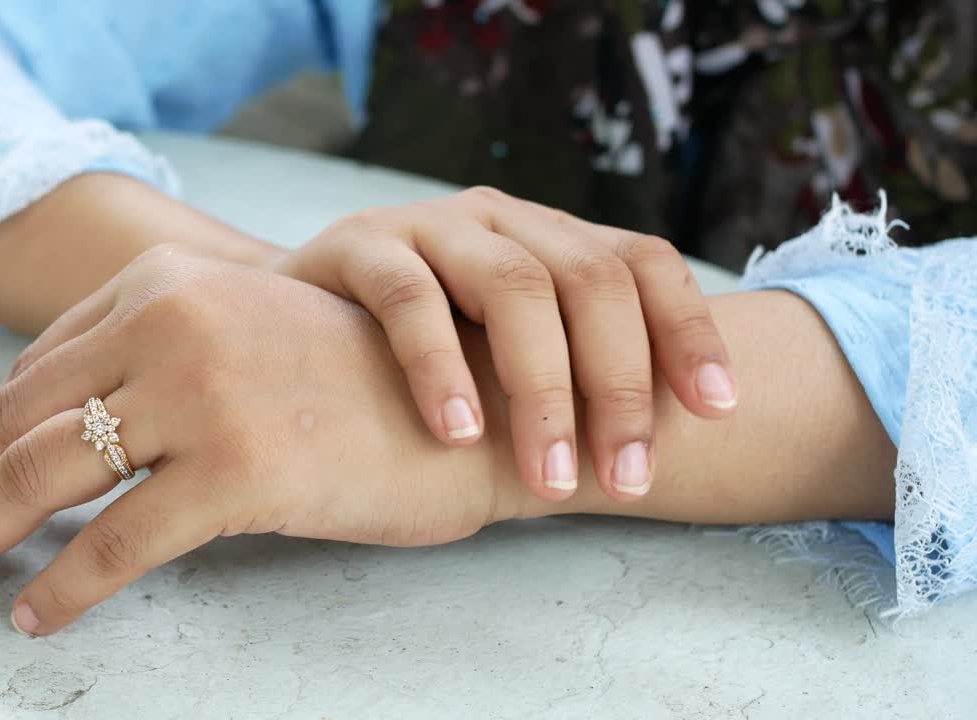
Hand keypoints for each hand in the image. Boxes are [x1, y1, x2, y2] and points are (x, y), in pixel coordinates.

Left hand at [0, 247, 542, 635]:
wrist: (480, 406)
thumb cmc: (365, 383)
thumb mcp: (251, 335)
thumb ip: (162, 354)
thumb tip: (63, 423)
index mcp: (168, 281)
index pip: (35, 369)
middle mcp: (171, 319)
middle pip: (20, 419)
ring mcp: (202, 391)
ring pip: (45, 476)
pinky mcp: (234, 468)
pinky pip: (113, 543)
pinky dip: (60, 587)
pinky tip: (35, 615)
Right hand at [275, 187, 736, 502]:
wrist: (289, 327)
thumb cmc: (420, 359)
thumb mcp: (505, 360)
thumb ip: (570, 381)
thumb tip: (667, 454)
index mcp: (550, 238)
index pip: (642, 264)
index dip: (689, 331)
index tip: (716, 412)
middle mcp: (501, 219)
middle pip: (589, 280)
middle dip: (620, 386)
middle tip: (626, 478)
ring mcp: (429, 225)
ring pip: (513, 286)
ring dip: (543, 389)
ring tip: (552, 477)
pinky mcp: (357, 245)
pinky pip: (409, 298)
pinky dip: (439, 365)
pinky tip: (455, 431)